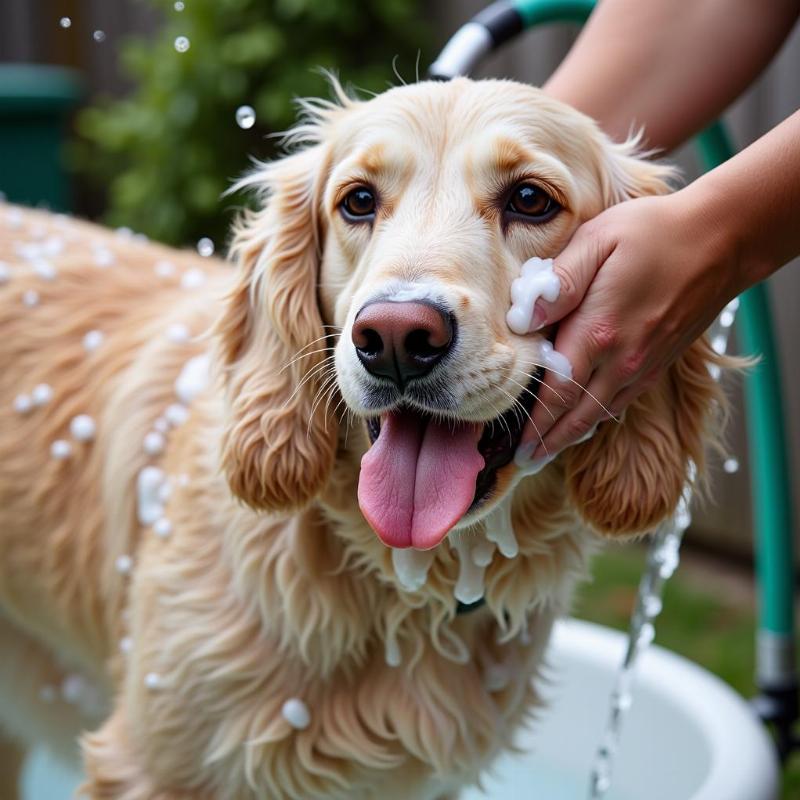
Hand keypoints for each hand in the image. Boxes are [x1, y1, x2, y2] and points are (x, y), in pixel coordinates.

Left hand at [518, 189, 738, 463]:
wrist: (721, 240)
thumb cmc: (652, 233)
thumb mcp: (597, 241)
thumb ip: (558, 282)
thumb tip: (522, 319)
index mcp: (598, 331)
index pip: (556, 392)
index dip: (535, 424)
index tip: (516, 448)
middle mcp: (622, 358)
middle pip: (577, 414)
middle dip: (549, 441)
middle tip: (525, 462)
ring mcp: (643, 365)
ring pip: (600, 413)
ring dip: (571, 435)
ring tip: (546, 451)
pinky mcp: (659, 362)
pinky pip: (622, 400)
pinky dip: (598, 417)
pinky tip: (585, 422)